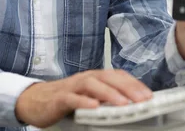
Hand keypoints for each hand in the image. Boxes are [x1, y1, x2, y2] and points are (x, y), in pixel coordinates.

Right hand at [15, 69, 152, 127]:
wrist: (35, 100)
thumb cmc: (65, 99)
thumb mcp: (89, 97)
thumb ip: (105, 99)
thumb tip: (129, 106)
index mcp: (95, 78)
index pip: (118, 76)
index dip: (134, 84)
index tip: (149, 95)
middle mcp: (85, 78)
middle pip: (109, 78)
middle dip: (128, 87)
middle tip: (144, 99)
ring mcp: (72, 87)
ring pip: (93, 85)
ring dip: (109, 93)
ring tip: (124, 104)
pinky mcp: (59, 98)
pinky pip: (73, 98)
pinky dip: (84, 102)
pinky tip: (95, 108)